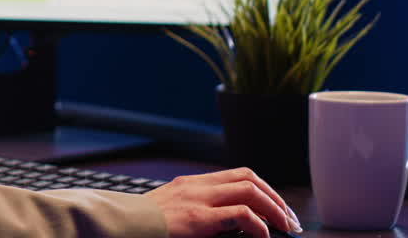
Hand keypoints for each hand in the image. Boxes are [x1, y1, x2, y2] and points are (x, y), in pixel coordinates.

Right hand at [145, 167, 302, 237]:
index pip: (237, 175)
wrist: (118, 225)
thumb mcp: (168, 211)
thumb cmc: (141, 225)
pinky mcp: (198, 219)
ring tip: (285, 227)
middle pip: (249, 177)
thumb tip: (222, 223)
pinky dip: (259, 225)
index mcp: (190, 184)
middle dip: (275, 197)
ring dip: (275, 209)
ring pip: (250, 191)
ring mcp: (197, 199)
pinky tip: (263, 237)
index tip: (275, 208)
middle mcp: (196, 186)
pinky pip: (241, 215)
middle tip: (288, 219)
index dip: (263, 189)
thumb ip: (193, 210)